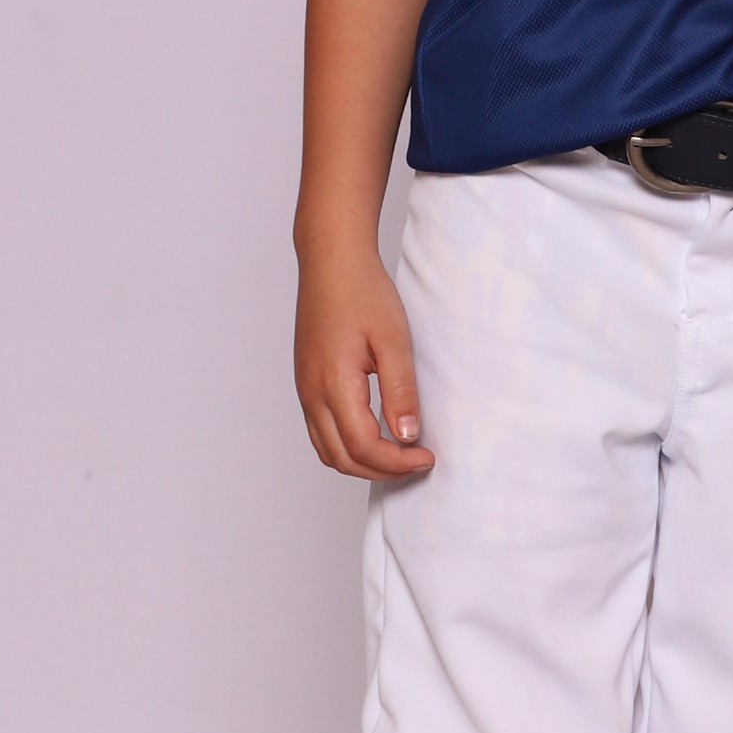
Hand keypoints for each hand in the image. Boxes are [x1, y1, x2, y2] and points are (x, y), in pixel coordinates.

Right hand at [295, 240, 434, 481]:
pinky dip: (346, 447)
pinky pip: (320, 432)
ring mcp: (305, 389)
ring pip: (327, 450)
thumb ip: (400, 391)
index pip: (363, 446)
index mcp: (333, 383)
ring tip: (398, 456)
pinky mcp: (306, 383)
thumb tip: (407, 435)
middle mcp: (311, 393)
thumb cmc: (362, 292)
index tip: (427, 457)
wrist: (331, 262)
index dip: (397, 461)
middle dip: (381, 470)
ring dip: (362, 463)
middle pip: (341, 458)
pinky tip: (374, 437)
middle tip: (417, 461)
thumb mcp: (393, 340)